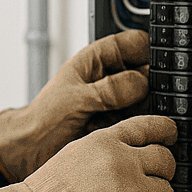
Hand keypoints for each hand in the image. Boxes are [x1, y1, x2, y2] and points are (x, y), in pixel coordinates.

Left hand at [0, 30, 150, 180]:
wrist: (34, 148)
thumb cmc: (43, 117)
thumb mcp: (74, 98)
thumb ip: (107, 90)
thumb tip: (139, 83)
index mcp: (98, 59)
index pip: (136, 43)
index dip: (149, 51)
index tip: (157, 66)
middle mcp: (112, 78)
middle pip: (148, 72)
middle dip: (152, 85)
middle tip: (144, 99)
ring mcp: (119, 101)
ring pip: (150, 98)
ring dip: (146, 108)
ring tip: (127, 118)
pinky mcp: (122, 122)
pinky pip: (143, 120)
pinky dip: (142, 125)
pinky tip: (128, 129)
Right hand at [0, 114, 175, 191]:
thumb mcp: (75, 156)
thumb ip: (105, 153)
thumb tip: (131, 160)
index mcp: (105, 141)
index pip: (149, 126)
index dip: (166, 132)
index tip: (171, 137)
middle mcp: (121, 159)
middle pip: (165, 160)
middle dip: (163, 174)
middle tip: (152, 185)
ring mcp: (130, 187)